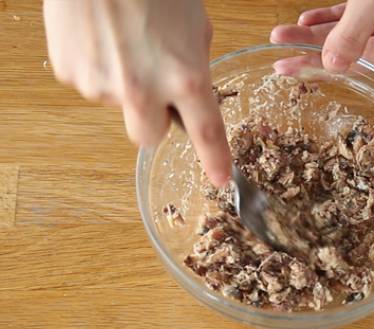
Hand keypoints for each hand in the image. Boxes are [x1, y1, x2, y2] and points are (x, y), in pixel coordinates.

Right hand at [44, 0, 230, 185]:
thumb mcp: (195, 22)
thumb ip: (194, 62)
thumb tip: (188, 88)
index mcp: (186, 76)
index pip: (206, 134)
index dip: (215, 161)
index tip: (220, 178)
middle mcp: (144, 89)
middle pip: (149, 138)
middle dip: (155, 120)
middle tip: (154, 88)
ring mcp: (102, 84)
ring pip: (119, 105)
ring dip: (125, 85)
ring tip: (123, 40)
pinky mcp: (70, 73)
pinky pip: (91, 83)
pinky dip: (99, 67)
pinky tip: (101, 36)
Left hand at [270, 0, 373, 114]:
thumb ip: (355, 29)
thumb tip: (330, 65)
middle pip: (364, 67)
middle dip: (319, 67)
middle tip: (285, 71)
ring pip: (349, 40)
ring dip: (313, 37)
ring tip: (279, 37)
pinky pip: (351, 17)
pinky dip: (328, 18)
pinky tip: (303, 18)